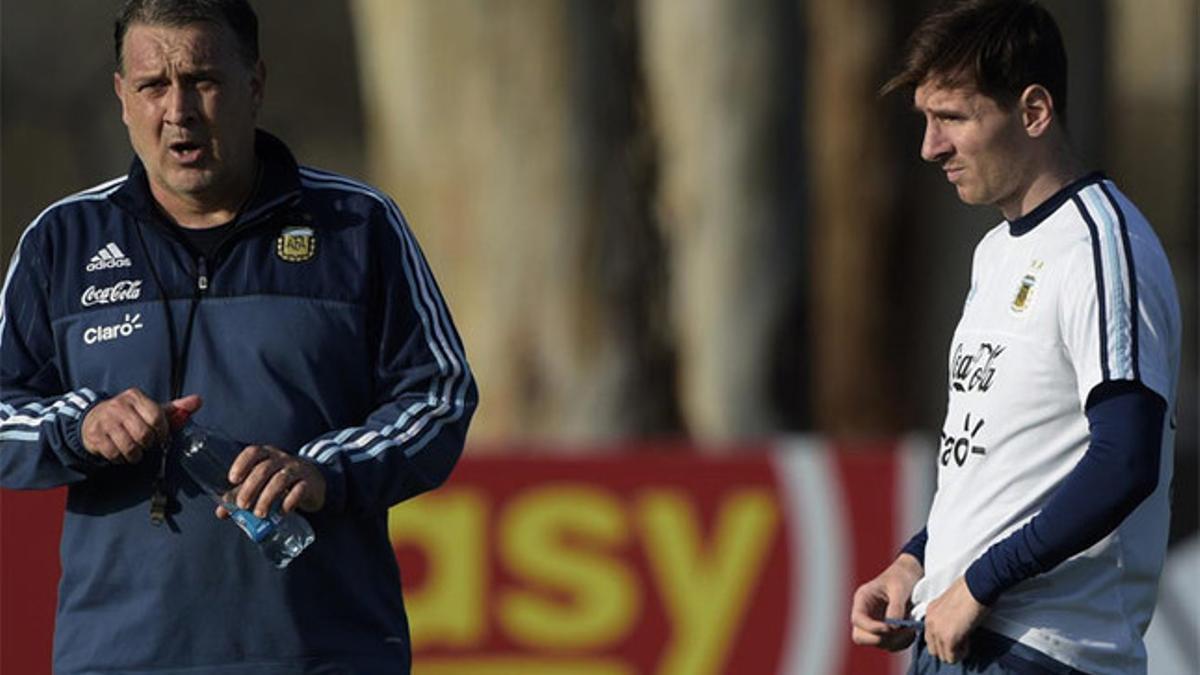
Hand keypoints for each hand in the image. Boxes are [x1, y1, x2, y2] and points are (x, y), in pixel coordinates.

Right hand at [81, 389, 201, 463]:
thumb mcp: (151, 409)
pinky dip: (121, 458)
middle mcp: (118, 406)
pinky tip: (120, 452)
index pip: (156, 417)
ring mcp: (105, 421)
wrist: (93, 419)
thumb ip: (175, 409)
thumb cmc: (129, 416)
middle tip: (145, 444)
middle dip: (148, 444)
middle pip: (144, 434)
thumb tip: (198, 401)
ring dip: (135, 454)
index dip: (162, 432)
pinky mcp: (95, 435)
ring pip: (129, 447)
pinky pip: (114, 454)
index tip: (160, 436)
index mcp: (135, 397)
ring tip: (134, 450)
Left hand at [219, 445, 325, 518]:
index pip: (253, 452)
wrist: (314, 482)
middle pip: (264, 469)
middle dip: (250, 488)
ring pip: (280, 479)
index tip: (232, 480)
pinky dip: (289, 501)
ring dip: (267, 498)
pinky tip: (282, 512)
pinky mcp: (309, 482)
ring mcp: (297, 469)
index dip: (241, 463)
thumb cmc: (280, 482)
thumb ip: (241, 495)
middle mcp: (282, 459)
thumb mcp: (261, 484)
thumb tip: (221, 512)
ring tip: (260, 514)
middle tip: (242, 506)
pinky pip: (299, 489)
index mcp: (267, 455)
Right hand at [851, 553, 923, 650]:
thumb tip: (893, 627)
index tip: (889, 628)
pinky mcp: (887, 631)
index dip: (870, 628)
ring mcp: (875, 623)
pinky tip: (910, 632)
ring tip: (909, 629)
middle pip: (860, 636)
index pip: (857, 619)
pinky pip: (890, 645)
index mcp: (863, 599)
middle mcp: (866, 613)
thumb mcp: (900, 588)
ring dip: (894, 641)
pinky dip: (901, 643)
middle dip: (879, 638)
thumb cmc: (903, 577)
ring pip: (877, 643)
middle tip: (898, 631)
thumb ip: (896, 607)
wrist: (912, 575)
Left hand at [924, 576, 986, 663]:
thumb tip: (953, 630)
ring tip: (966, 639)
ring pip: (942, 656)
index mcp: (930, 612)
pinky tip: (968, 640)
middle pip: (933, 650)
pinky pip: (952, 657)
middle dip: (947, 649)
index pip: (929, 637)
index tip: (957, 635)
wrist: (977, 586)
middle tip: (961, 640)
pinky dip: (962, 653)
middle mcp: (929, 622)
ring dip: (955, 652)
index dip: (943, 641)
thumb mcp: (951, 605)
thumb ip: (946, 618)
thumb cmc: (970, 592)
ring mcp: (937, 631)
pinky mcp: (948, 638)